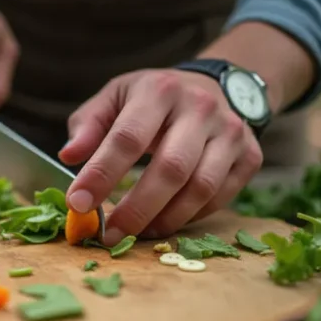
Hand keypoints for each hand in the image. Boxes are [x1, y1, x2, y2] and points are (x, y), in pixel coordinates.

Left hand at [59, 69, 263, 243]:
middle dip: (136, 208)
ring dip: (165, 219)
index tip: (78, 203)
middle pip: (170, 169)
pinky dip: (189, 217)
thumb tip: (69, 157)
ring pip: (200, 188)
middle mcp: (200, 108)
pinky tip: (165, 222)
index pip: (127, 138)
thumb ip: (89, 124)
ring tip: (136, 234)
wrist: (216, 86)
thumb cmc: (154, 98)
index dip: (101, 174)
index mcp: (159, 90)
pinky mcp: (250, 156)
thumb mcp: (116, 96)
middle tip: (109, 234)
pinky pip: (220, 198)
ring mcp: (231, 132)